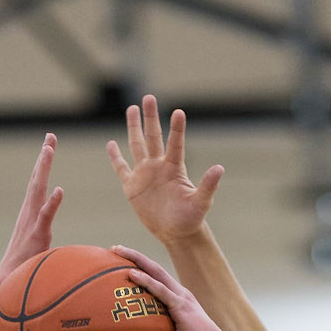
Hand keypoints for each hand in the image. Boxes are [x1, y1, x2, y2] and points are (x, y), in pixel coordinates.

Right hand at [0, 133, 63, 284]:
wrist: (9, 282)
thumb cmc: (24, 266)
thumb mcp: (38, 244)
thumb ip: (44, 232)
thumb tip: (51, 231)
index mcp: (30, 213)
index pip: (37, 183)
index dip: (43, 163)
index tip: (49, 144)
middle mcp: (29, 213)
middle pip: (36, 180)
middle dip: (43, 157)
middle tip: (50, 137)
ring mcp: (32, 223)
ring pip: (38, 191)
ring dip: (43, 170)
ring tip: (49, 150)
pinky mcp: (37, 236)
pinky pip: (45, 217)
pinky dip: (52, 203)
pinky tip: (59, 190)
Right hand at [106, 96, 223, 247]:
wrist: (176, 233)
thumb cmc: (191, 218)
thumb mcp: (201, 202)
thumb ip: (208, 185)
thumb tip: (219, 168)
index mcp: (174, 168)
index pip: (175, 144)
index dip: (176, 129)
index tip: (179, 112)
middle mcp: (159, 166)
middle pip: (153, 137)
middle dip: (150, 117)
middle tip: (148, 97)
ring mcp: (144, 174)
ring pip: (137, 145)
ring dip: (134, 127)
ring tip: (133, 108)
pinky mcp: (132, 187)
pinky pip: (121, 169)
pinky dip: (115, 157)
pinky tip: (111, 143)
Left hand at [110, 246, 231, 330]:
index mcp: (179, 304)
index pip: (157, 282)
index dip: (142, 271)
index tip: (122, 264)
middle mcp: (180, 296)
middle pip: (154, 270)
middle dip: (134, 257)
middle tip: (115, 249)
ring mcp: (181, 298)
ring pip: (155, 272)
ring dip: (136, 260)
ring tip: (116, 250)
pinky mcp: (181, 306)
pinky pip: (160, 290)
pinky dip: (145, 280)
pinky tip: (130, 273)